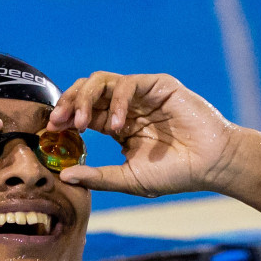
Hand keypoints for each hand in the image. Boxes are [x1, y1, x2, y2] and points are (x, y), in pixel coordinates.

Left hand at [45, 71, 244, 195]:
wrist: (211, 165)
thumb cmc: (174, 174)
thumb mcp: (129, 179)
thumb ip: (98, 177)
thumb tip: (64, 176)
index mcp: (117, 125)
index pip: (82, 114)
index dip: (63, 119)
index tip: (49, 132)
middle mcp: (126, 106)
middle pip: (87, 92)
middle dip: (67, 103)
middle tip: (57, 122)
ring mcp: (141, 95)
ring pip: (101, 81)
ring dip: (85, 99)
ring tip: (81, 123)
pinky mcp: (158, 86)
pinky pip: (128, 84)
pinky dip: (117, 102)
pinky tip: (117, 125)